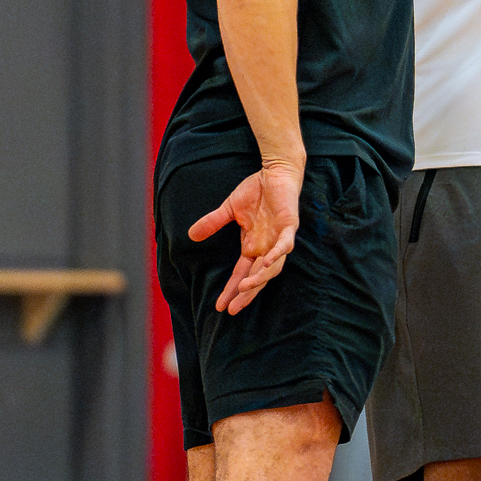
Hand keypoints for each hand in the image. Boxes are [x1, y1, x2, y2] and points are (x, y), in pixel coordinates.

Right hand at [187, 160, 302, 314]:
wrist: (275, 171)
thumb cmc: (256, 190)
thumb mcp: (229, 209)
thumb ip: (213, 223)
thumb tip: (191, 235)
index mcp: (253, 246)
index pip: (242, 273)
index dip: (232, 289)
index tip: (219, 306)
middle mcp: (267, 246)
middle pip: (257, 277)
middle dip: (246, 294)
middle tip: (232, 309)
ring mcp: (279, 237)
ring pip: (273, 266)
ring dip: (260, 278)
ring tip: (244, 290)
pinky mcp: (289, 225)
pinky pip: (285, 244)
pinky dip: (277, 254)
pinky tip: (267, 262)